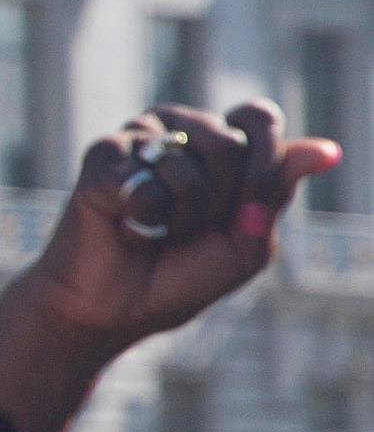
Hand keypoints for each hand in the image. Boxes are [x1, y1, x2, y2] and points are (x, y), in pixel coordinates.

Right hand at [36, 101, 335, 345]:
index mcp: (218, 139)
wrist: (114, 312)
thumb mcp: (248, 241)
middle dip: (219, 204)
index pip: (258, 119)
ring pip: (187, 168)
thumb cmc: (179, 277)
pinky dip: (142, 225)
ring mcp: (137, 138)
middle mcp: (178, 129)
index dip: (261, 168)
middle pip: (230, 143)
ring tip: (153, 232)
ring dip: (179, 221)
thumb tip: (329, 151)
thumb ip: (279, 190)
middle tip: (186, 231)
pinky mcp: (101, 158)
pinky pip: (146, 189)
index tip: (245, 216)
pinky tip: (125, 229)